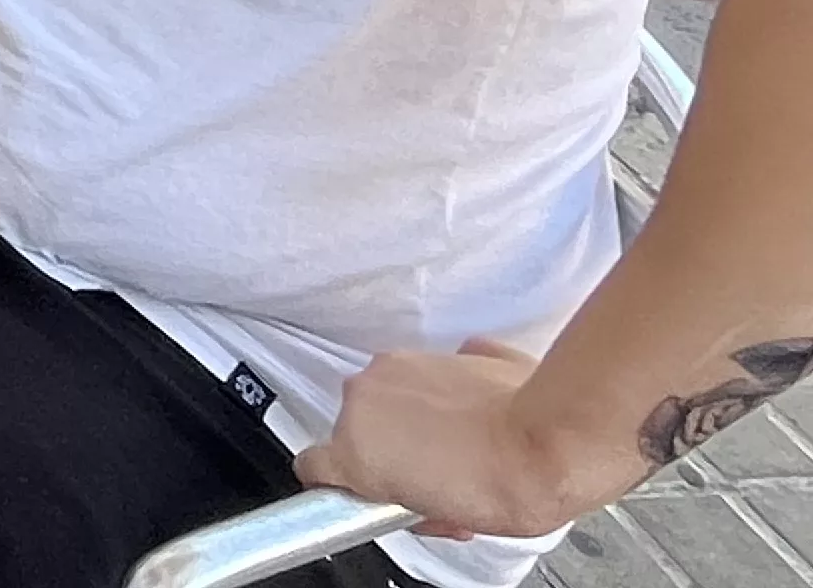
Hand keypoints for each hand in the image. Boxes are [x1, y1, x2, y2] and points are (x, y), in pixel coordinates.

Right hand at [301, 341, 611, 541]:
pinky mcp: (443, 349)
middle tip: (432, 479)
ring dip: (418, 417)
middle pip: (359, 428)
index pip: (313, 466)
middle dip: (390, 450)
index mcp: (356, 447)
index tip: (362, 491)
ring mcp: (403, 365)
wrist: (556, 443)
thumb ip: (405, 496)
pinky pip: (434, 374)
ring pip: (395, 396)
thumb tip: (411, 489)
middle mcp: (367, 395)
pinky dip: (451, 392)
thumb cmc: (506, 487)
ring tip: (465, 446)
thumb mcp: (445, 519)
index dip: (339, 483)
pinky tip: (483, 416)